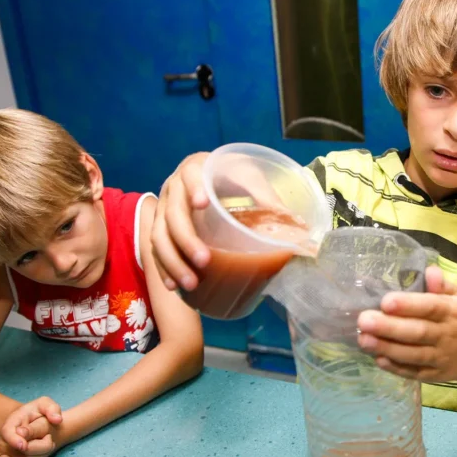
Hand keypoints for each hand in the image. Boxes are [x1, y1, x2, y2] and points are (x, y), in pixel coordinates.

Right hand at [0, 396, 63, 456]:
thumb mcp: (46, 404)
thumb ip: (52, 409)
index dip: (14, 440)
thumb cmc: (40, 413)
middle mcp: (5, 439)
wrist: (38, 425)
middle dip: (39, 447)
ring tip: (47, 444)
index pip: (8, 432)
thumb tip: (57, 420)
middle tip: (50, 438)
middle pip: (18, 450)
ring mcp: (7, 452)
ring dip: (39, 456)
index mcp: (12, 423)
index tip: (23, 445)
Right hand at [151, 151, 287, 292]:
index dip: (194, 188)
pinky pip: (155, 249)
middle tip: (204, 261)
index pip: (190, 176)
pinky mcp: (161, 227)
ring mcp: (164, 209)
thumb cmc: (233, 175)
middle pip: (173, 215)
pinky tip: (174, 287)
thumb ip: (268, 196)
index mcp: (195, 169)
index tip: (203, 203)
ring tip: (191, 283)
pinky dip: (163, 269)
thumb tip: (300, 229)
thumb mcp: (251, 178)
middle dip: (186, 240)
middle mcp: (173, 187)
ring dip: (172, 262)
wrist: (212, 173)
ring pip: (159, 236)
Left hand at [357, 266, 456, 382]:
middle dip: (389, 327)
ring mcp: (442, 358)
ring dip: (387, 348)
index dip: (408, 305)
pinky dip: (396, 368)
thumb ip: (442, 285)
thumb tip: (429, 271)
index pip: (431, 307)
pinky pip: (414, 373)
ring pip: (413, 355)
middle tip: (363, 320)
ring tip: (363, 340)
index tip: (385, 301)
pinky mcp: (436, 376)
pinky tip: (378, 359)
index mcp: (453, 311)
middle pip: (417, 332)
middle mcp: (447, 335)